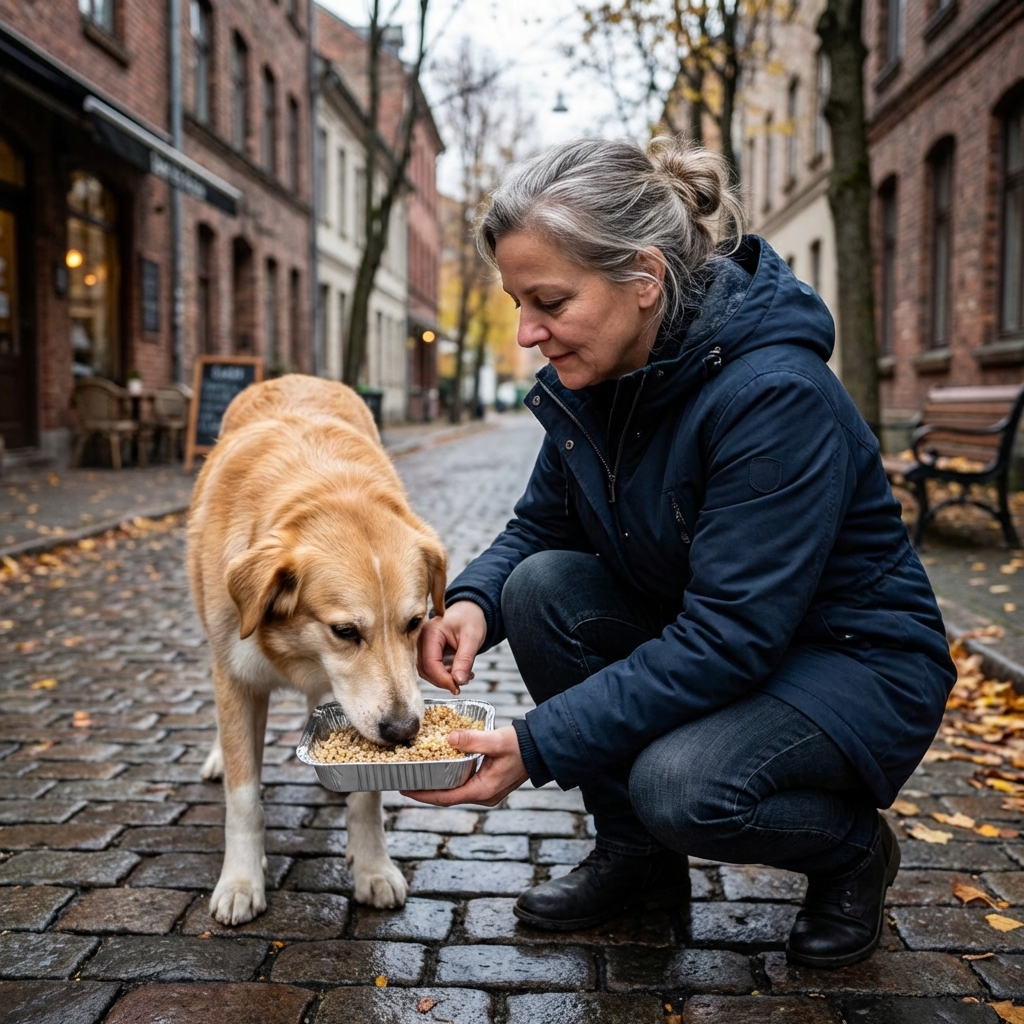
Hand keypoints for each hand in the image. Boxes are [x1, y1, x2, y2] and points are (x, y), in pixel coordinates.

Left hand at [402, 725, 528, 806]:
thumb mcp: (496, 740)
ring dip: (436, 784)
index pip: (446, 798)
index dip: (423, 794)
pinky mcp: (488, 783)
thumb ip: (473, 740)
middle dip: (425, 790)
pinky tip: (439, 767)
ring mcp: (486, 791)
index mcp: (483, 790)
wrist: (541, 748)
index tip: (405, 789)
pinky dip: (448, 778)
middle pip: (447, 797)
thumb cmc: (521, 746)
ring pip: (454, 791)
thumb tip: (449, 738)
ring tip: (417, 774)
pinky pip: (462, 784)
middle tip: (405, 780)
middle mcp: (483, 795)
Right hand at [417, 600, 487, 695]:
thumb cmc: (470, 618)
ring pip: (427, 671)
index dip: (442, 679)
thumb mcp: (472, 638)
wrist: (470, 611)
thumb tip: (459, 681)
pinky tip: (461, 672)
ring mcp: (423, 646)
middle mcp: (422, 639)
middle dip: (443, 680)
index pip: (430, 662)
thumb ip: (465, 660)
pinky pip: (432, 668)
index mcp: (430, 632)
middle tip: (461, 684)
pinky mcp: (428, 652)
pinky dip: (445, 675)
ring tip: (465, 675)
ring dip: (444, 679)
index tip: (456, 687)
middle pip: (425, 669)